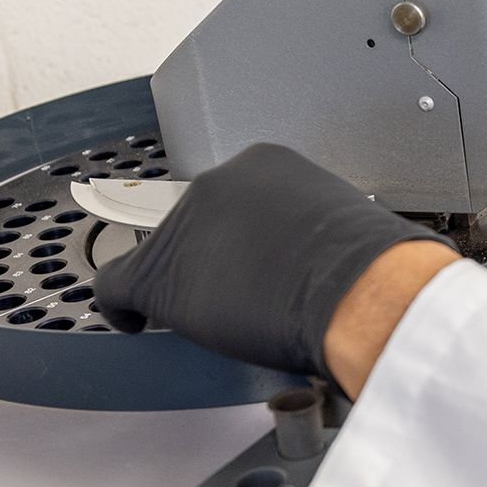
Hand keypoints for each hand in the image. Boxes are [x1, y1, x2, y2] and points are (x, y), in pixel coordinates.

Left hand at [92, 143, 445, 383]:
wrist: (359, 292)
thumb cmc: (369, 268)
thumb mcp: (345, 226)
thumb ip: (312, 230)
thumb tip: (313, 259)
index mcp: (264, 164)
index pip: (231, 201)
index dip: (236, 239)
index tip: (248, 261)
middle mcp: (217, 183)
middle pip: (195, 224)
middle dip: (213, 260)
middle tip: (242, 296)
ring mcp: (185, 224)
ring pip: (166, 256)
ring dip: (185, 286)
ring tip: (215, 317)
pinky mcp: (160, 273)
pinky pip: (117, 286)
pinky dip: (121, 306)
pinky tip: (132, 321)